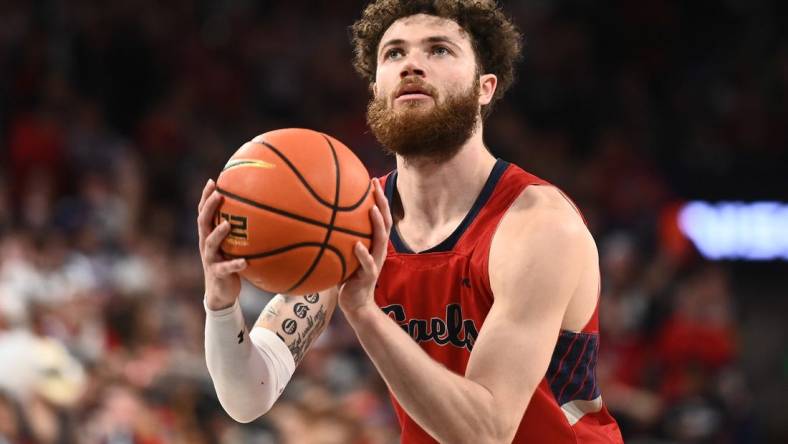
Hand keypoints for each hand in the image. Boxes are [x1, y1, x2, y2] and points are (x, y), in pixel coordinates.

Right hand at [198, 179, 247, 309]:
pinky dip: (235, 264)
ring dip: (218, 233)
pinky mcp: (218, 273)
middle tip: (219, 194)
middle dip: (209, 207)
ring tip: (227, 224)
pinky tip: (244, 262)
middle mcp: (206, 244)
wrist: (220, 292)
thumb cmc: (229, 263)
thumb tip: (262, 213)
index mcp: (208, 235)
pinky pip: (226, 268)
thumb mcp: (233, 245)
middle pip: (203, 222)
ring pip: (210, 243)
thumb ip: (240, 231)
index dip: (206, 197)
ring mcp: (210, 259)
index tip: (213, 180)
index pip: (203, 212)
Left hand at [338, 178, 392, 315]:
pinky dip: (363, 254)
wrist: (355, 305)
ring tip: (372, 209)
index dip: (378, 198)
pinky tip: (357, 245)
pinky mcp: (369, 277)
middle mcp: (378, 249)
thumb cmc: (346, 278)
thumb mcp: (341, 255)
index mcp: (373, 243)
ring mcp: (376, 262)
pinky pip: (368, 264)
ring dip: (378, 223)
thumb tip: (314, 221)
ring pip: (381, 240)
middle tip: (375, 185)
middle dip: (382, 202)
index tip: (371, 179)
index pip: (379, 216)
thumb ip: (335, 239)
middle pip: (385, 221)